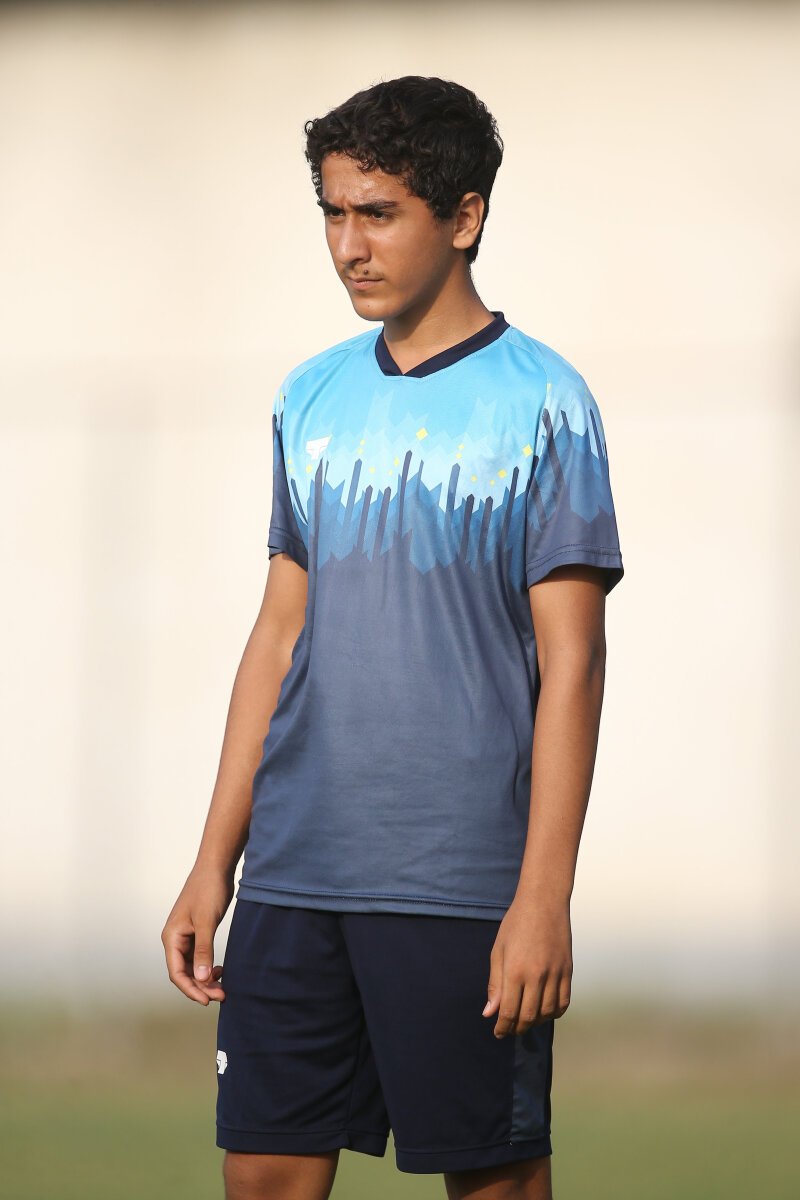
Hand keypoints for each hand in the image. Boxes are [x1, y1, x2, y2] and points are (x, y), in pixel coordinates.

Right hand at [161, 865, 233, 1004]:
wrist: (216, 867)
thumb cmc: (208, 890)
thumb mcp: (206, 922)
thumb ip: (204, 950)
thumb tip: (202, 978)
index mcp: (172, 937)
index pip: (177, 973)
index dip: (191, 989)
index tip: (207, 1001)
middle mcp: (175, 939)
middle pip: (184, 972)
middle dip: (201, 986)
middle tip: (222, 995)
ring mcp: (185, 935)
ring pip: (193, 966)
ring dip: (205, 978)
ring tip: (223, 986)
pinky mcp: (196, 931)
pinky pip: (199, 956)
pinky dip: (208, 966)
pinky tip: (220, 969)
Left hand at [482, 893, 571, 1037]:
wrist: (544, 902)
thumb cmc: (516, 924)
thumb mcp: (498, 951)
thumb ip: (494, 984)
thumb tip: (489, 1013)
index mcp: (515, 970)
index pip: (509, 1011)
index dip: (503, 1027)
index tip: (498, 1032)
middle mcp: (536, 975)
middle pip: (528, 1016)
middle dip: (517, 1028)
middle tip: (510, 1029)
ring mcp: (555, 974)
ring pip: (547, 1013)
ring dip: (535, 1023)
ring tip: (526, 1021)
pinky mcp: (568, 971)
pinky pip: (564, 1002)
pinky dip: (554, 1013)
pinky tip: (545, 1012)